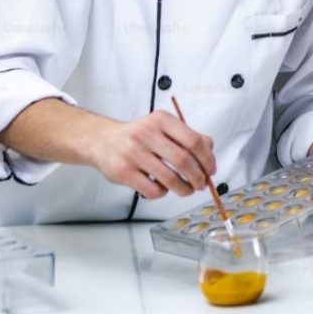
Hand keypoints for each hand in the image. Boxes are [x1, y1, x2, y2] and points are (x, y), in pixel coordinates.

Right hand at [89, 110, 215, 199]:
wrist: (101, 141)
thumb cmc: (137, 136)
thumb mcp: (162, 127)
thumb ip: (187, 136)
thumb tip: (210, 153)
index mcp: (161, 120)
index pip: (194, 141)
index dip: (207, 159)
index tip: (211, 169)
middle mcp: (147, 134)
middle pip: (183, 160)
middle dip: (198, 177)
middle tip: (201, 184)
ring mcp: (134, 153)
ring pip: (169, 178)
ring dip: (184, 188)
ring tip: (187, 190)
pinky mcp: (124, 172)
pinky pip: (152, 189)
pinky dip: (163, 193)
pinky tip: (162, 188)